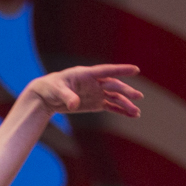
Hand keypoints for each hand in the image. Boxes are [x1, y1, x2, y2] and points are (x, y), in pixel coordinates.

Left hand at [24, 62, 141, 117]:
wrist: (47, 96)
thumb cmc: (51, 88)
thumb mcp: (57, 91)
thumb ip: (67, 97)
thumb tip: (74, 105)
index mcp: (86, 74)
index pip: (106, 71)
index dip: (121, 70)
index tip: (135, 69)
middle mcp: (95, 82)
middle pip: (113, 86)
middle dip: (126, 91)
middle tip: (138, 97)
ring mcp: (96, 93)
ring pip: (115, 98)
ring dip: (126, 104)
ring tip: (136, 113)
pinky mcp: (96, 103)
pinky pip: (111, 106)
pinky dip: (121, 111)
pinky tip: (132, 115)